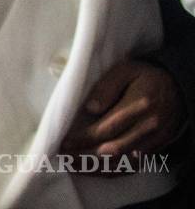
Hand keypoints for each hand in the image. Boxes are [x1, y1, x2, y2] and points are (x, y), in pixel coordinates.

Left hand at [62, 59, 187, 166]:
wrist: (178, 86)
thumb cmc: (145, 76)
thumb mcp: (125, 70)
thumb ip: (107, 87)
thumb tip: (90, 108)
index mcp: (139, 105)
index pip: (107, 128)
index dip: (84, 138)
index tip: (65, 141)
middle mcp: (149, 127)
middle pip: (114, 149)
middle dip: (86, 156)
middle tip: (63, 156)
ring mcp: (155, 140)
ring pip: (124, 161)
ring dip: (97, 167)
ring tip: (74, 166)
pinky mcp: (158, 147)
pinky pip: (135, 165)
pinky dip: (115, 171)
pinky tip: (97, 170)